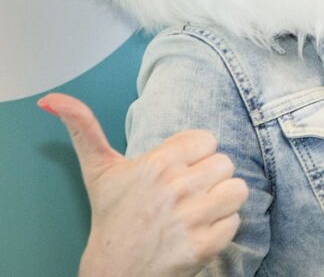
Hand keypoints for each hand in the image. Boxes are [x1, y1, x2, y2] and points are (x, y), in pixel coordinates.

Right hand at [38, 93, 248, 276]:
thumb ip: (83, 127)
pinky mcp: (204, 246)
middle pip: (226, 163)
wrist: (113, 272)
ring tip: (198, 210)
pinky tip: (199, 232)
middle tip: (187, 194)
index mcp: (157, 163)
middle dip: (210, 178)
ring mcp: (191, 218)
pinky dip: (222, 228)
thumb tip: (52, 99)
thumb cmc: (112, 217)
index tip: (179, 171)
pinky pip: (236, 221)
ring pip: (237, 189)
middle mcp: (176, 187)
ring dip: (222, 201)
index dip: (197, 156)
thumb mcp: (98, 170)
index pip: (208, 140)